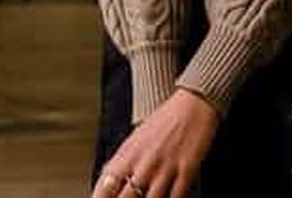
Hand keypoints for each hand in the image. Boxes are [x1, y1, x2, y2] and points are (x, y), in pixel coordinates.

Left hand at [93, 88, 219, 197]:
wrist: (193, 103)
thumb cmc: (165, 119)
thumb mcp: (137, 136)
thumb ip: (123, 160)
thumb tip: (107, 178)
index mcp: (129, 153)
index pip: (106, 184)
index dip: (99, 197)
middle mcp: (144, 162)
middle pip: (126, 197)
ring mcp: (165, 167)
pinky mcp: (186, 170)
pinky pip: (175, 197)